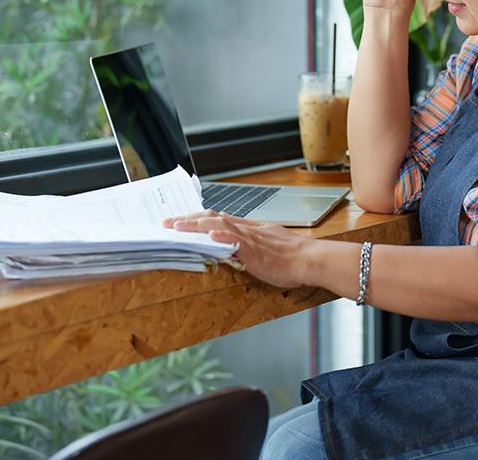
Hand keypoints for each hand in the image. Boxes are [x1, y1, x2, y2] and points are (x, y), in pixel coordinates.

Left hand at [163, 211, 312, 288]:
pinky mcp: (256, 250)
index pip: (219, 217)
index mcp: (250, 228)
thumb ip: (249, 245)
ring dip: (196, 225)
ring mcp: (251, 238)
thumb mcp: (267, 246)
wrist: (310, 259)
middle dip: (188, 219)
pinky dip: (222, 235)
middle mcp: (247, 230)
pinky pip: (236, 240)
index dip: (198, 217)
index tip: (181, 219)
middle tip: (168, 222)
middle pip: (213, 217)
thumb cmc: (293, 257)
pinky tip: (209, 234)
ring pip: (220, 225)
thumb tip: (231, 248)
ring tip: (178, 226)